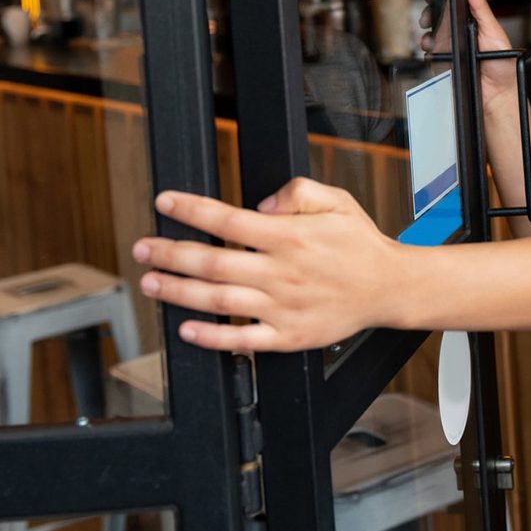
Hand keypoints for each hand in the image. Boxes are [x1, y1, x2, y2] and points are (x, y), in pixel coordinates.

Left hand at [132, 178, 396, 351]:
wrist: (389, 287)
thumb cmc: (359, 242)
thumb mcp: (336, 200)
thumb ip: (298, 191)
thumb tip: (261, 205)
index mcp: (290, 236)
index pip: (228, 219)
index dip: (191, 210)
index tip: (165, 202)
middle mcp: (281, 272)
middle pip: (213, 261)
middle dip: (170, 252)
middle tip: (142, 248)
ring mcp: (282, 307)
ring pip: (218, 301)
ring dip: (179, 292)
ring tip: (151, 283)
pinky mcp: (287, 336)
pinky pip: (242, 339)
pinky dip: (211, 337)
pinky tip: (187, 329)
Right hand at [420, 0, 516, 111]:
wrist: (498, 96)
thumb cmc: (503, 65)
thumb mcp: (493, 31)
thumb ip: (481, 8)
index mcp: (473, 23)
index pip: (454, 5)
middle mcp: (461, 34)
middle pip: (438, 19)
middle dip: (429, 15)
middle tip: (428, 18)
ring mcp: (451, 49)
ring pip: (431, 36)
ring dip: (427, 35)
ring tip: (430, 39)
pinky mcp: (445, 63)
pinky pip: (431, 55)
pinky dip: (428, 51)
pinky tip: (432, 51)